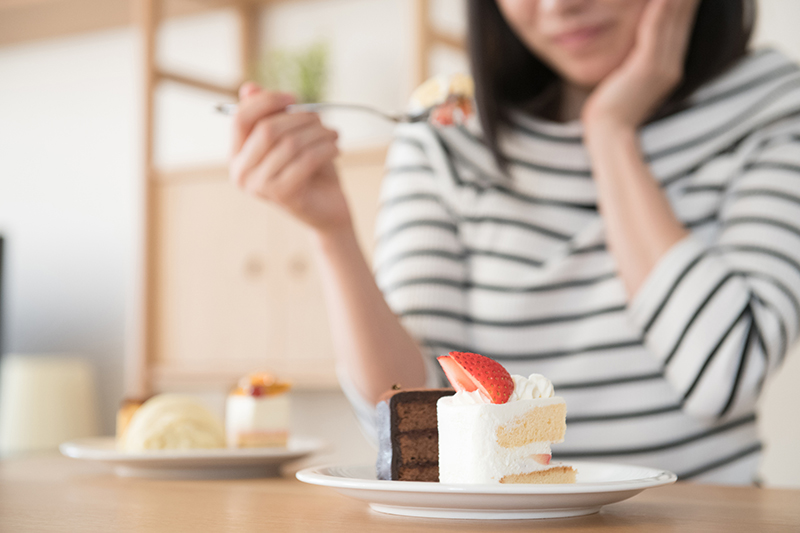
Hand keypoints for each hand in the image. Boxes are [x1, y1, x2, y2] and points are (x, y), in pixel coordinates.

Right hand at [229, 83, 351, 233]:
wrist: (327, 211)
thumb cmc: (308, 172)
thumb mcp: (288, 138)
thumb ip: (269, 116)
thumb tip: (249, 88)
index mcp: (237, 156)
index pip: (240, 118)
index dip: (267, 102)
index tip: (293, 98)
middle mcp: (241, 174)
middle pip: (267, 129)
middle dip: (299, 118)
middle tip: (321, 119)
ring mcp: (259, 187)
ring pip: (290, 143)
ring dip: (318, 133)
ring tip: (333, 134)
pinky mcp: (282, 195)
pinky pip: (306, 160)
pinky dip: (326, 149)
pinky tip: (336, 148)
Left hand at [581, 0, 699, 131]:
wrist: (608, 132)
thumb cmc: (611, 108)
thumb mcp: (626, 80)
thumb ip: (636, 63)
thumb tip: (630, 55)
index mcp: (669, 67)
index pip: (681, 24)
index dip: (685, 1)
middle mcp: (672, 65)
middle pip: (683, 16)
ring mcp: (663, 66)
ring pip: (673, 18)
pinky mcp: (648, 67)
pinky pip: (656, 29)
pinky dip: (660, 8)